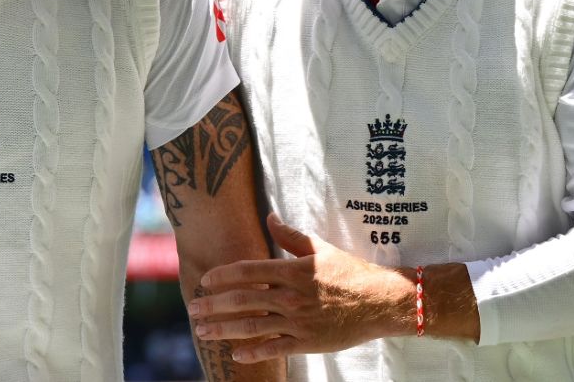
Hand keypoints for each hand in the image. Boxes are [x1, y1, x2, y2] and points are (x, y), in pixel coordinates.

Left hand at [187, 212, 413, 362]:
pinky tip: (235, 354)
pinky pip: (274, 349)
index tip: (205, 280)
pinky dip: (253, 353)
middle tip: (193, 308)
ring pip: (252, 326)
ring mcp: (298, 321)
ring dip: (224, 329)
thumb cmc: (351, 272)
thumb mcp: (321, 248)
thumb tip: (269, 218)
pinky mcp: (308, 343)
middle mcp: (291, 296)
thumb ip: (291, 235)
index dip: (223, 275)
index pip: (248, 271)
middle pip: (243, 300)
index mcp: (292, 270)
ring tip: (203, 331)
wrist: (381, 302)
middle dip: (214, 305)